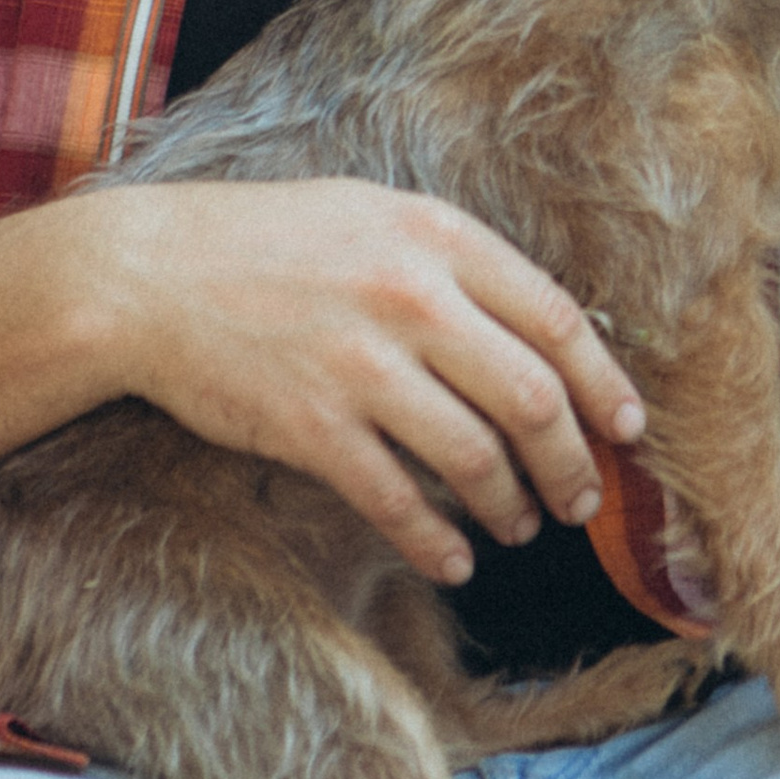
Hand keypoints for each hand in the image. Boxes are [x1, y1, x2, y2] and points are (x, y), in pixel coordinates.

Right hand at [79, 176, 649, 587]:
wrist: (151, 273)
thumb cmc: (272, 241)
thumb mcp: (377, 216)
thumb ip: (458, 265)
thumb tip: (542, 331)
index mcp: (439, 238)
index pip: (559, 320)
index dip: (606, 384)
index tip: (628, 429)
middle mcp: (413, 298)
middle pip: (534, 399)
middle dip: (573, 462)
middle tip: (582, 499)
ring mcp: (363, 366)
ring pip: (478, 458)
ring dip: (514, 507)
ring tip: (521, 528)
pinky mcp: (313, 428)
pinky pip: (399, 502)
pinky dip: (437, 543)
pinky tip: (454, 561)